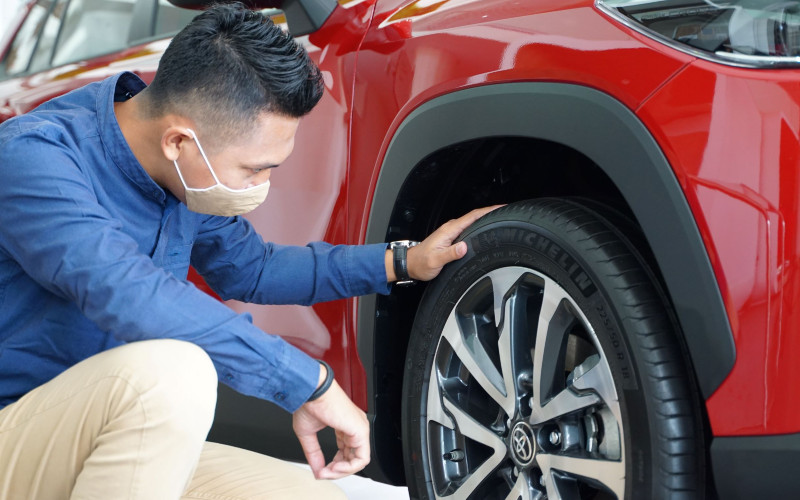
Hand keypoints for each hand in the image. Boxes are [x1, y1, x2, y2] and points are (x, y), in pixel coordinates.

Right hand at [292, 365, 369, 479]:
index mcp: (345, 424)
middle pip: (353, 458)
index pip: (346, 451)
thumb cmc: (310, 402)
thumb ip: (314, 454)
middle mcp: (355, 426)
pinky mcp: (361, 430)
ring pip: (359, 461)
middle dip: (337, 471)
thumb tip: (317, 471)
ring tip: (327, 471)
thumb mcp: (308, 434)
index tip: (320, 470)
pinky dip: (348, 468)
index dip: (334, 465)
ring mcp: (360, 428)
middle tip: (322, 473)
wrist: (311, 390)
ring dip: (342, 471)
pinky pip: (361, 458)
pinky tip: (334, 467)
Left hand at [386, 205, 501, 281]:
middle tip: (508, 213)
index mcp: (449, 230)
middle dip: (491, 213)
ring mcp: (451, 232)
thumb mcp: (435, 261)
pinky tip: (485, 230)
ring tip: (501, 220)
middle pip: (475, 216)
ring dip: (486, 219)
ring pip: (472, 222)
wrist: (410, 264)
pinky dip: (479, 226)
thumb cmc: (421, 263)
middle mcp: (451, 228)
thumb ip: (450, 254)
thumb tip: (464, 247)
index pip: (472, 216)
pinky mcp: (452, 237)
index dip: (488, 211)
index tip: (502, 207)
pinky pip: (469, 229)